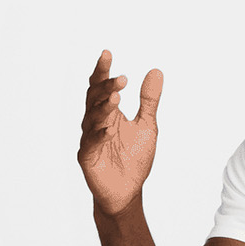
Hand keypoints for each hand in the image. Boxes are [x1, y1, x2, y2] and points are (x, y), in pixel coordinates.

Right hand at [77, 50, 162, 215]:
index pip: (101, 87)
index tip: (108, 53)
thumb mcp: (147, 126)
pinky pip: (91, 143)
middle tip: (122, 79)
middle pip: (94, 98)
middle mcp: (95, 122)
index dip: (102, 70)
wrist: (128, 191)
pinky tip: (108, 129)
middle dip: (106, 87)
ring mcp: (89, 139)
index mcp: (108, 112)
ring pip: (91, 118)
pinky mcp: (88, 157)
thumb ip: (149, 100)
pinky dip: (99, 135)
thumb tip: (156, 71)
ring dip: (103, 107)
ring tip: (117, 97)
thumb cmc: (134, 159)